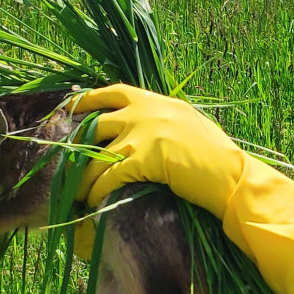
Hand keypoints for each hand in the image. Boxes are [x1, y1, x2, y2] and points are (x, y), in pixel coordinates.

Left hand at [71, 84, 293, 293]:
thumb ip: (163, 124)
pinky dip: (98, 189)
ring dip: (82, 173)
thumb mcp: (189, 128)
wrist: (233, 177)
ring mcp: (145, 131)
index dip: (85, 101)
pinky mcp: (146, 157)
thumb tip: (141, 132)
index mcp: (157, 100)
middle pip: (94, 120)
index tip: (69, 111)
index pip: (111, 91)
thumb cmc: (217, 161)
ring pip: (96, 150)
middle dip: (73, 142)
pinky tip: (93, 201)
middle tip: (60, 161)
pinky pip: (109, 173)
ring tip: (74, 191)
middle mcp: (147, 109)